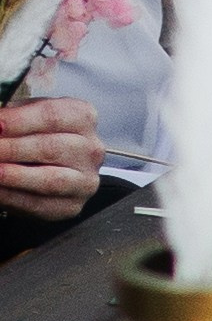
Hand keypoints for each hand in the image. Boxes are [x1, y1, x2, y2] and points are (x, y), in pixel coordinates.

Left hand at [0, 96, 103, 222]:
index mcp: (83, 117)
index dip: (20, 121)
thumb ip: (14, 116)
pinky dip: (13, 197)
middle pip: (51, 148)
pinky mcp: (71, 206)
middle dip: (13, 149)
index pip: (52, 116)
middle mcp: (90, 149)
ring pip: (50, 180)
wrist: (49, 164)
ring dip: (15, 176)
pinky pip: (39, 204)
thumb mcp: (28, 114)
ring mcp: (84, 180)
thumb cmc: (38, 135)